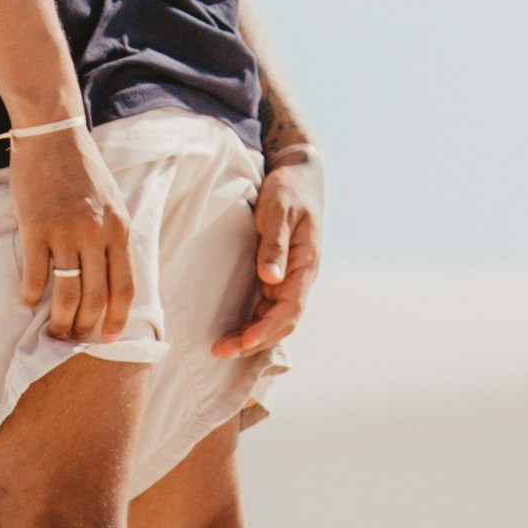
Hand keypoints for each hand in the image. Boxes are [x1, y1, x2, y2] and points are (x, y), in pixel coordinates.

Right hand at [11, 121, 139, 345]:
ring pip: (66, 292)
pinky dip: (31, 294)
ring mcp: (65, 232)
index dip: (118, 318)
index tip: (109, 338)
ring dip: (60, 319)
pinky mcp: (35, 228)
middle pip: (95, 296)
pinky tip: (27, 302)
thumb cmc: (83, 169)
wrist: (52, 137)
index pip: (125, 287)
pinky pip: (35, 274)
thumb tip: (112, 277)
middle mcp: (95, 234)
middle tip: (75, 338)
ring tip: (54, 331)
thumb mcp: (113, 201)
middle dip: (85, 325)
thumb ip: (113, 236)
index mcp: (119, 228)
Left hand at [214, 141, 322, 362]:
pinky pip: (267, 308)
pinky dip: (252, 324)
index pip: (290, 308)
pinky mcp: (277, 276)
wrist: (298, 175)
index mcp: (306, 264)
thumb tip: (271, 278)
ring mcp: (289, 279)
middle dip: (254, 341)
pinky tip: (234, 333)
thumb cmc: (289, 190)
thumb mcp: (280, 211)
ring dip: (251, 337)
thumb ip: (275, 244)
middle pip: (282, 322)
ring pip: (274, 319)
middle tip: (221, 351)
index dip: (267, 329)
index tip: (244, 342)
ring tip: (222, 348)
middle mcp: (300, 277)